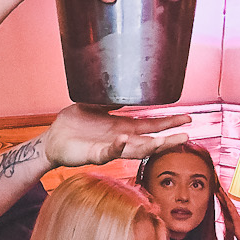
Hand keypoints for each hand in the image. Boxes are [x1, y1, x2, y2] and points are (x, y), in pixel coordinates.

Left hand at [43, 102, 192, 169]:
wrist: (53, 140)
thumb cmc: (74, 124)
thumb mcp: (95, 105)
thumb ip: (110, 99)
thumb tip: (126, 86)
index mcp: (122, 127)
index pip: (151, 126)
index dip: (168, 123)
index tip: (187, 119)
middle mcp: (120, 139)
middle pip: (150, 140)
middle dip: (168, 139)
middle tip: (187, 135)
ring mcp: (109, 148)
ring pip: (135, 150)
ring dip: (151, 146)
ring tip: (166, 141)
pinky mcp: (95, 154)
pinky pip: (108, 152)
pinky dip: (117, 146)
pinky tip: (124, 139)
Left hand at [222, 191, 239, 239]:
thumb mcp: (238, 234)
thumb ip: (233, 228)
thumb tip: (228, 224)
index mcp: (237, 220)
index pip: (228, 208)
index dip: (223, 200)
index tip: (218, 192)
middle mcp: (238, 218)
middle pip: (229, 204)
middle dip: (222, 195)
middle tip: (217, 186)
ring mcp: (239, 220)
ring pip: (230, 206)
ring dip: (224, 198)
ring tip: (218, 190)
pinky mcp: (239, 225)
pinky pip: (234, 215)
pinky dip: (230, 208)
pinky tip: (226, 202)